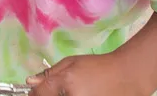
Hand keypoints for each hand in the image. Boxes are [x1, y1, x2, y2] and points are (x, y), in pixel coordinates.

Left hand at [28, 53, 143, 95]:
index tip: (36, 91)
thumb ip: (50, 73)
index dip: (34, 92)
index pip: (38, 93)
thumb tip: (30, 82)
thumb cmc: (98, 66)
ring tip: (73, 91)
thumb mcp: (73, 62)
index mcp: (66, 82)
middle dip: (48, 95)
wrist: (126, 77)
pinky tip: (80, 94)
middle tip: (57, 91)